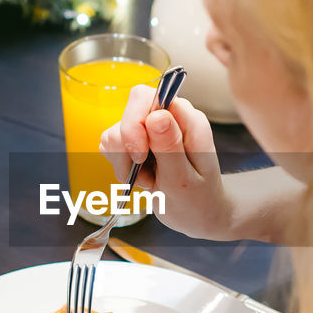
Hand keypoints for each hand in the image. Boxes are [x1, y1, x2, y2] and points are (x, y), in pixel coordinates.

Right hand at [99, 85, 235, 240]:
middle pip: (129, 110)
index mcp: (188, 121)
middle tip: (141, 166)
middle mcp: (170, 118)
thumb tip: (157, 116)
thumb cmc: (198, 200)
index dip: (135, 124)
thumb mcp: (184, 179)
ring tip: (147, 178)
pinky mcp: (138, 142)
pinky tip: (140, 177)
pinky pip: (112, 146)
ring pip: (116, 131)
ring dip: (123, 160)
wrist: (200, 215)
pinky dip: (120, 166)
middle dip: (126, 144)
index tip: (141, 156)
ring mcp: (152, 129)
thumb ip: (170, 147)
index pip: (149, 97)